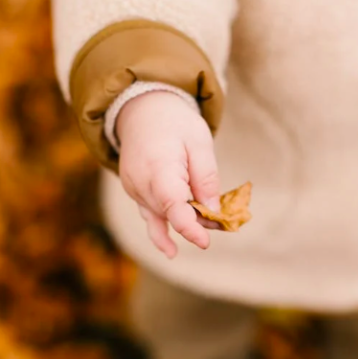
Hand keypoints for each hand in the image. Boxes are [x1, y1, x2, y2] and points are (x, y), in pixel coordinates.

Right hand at [116, 91, 220, 257]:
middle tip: (224, 221)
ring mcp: (133, 188)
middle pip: (170, 214)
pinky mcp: (133, 190)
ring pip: (161, 216)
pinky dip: (161, 230)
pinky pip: (148, 214)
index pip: (172, 206)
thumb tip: (213, 211)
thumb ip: (206, 177)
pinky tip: (170, 250)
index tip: (205, 242)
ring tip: (207, 230)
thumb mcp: (200, 142)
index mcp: (158, 167)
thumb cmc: (175, 122)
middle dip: (197, 221)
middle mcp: (140, 182)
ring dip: (184, 222)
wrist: (142, 108)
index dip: (189, 227)